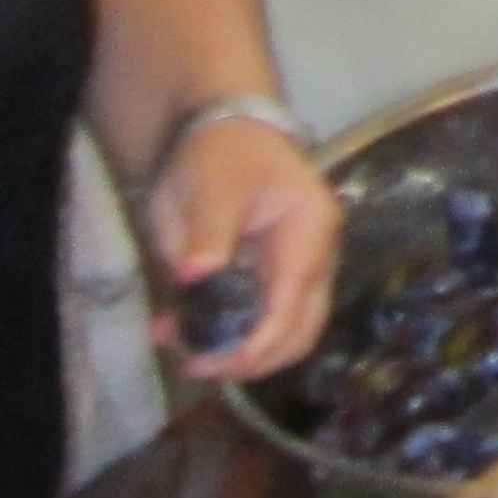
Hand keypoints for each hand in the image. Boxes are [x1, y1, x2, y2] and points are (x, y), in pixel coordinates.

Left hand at [143, 111, 338, 381]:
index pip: (293, 300)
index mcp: (309, 228)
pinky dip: (227, 337)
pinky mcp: (277, 280)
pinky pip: (261, 322)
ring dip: (238, 354)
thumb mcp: (213, 183)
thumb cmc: (225, 153)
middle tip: (194, 363)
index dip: (257, 342)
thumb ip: (208, 230)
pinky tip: (181, 329)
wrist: (228, 134)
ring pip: (284, 335)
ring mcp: (300, 270)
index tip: (212, 363)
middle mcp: (316, 256)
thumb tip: (195, 275)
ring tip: (182, 346)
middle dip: (250, 360)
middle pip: (300, 331)